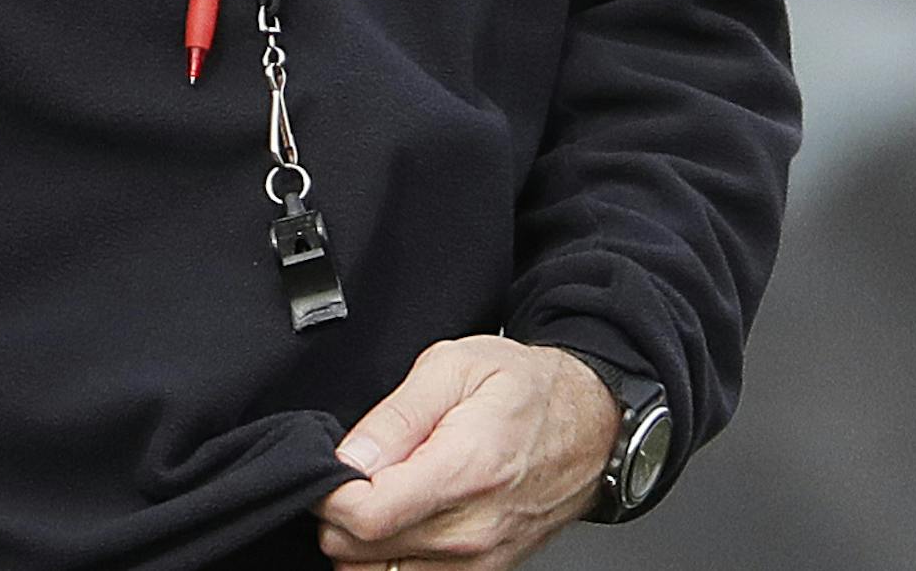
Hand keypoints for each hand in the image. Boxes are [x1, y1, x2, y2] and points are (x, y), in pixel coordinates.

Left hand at [313, 337, 619, 568]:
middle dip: (338, 515)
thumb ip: (396, 416)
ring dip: (361, 543)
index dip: (328, 494)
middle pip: (360, 556)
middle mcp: (472, 533)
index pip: (366, 517)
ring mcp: (479, 564)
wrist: (588, 426)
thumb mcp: (454, 365)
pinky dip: (388, 559)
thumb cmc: (525, 390)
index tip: (327, 469)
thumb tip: (348, 460)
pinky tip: (398, 519)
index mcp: (465, 471)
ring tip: (378, 493)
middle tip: (352, 474)